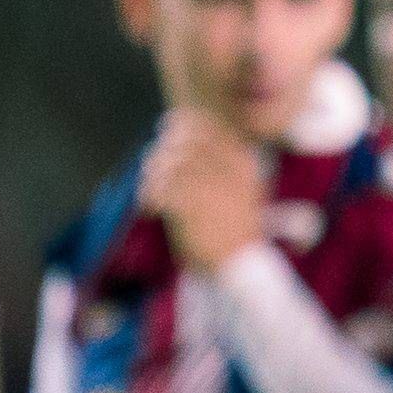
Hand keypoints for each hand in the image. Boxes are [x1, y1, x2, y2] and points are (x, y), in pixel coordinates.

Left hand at [141, 108, 272, 271]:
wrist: (240, 267)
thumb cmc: (234, 227)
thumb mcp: (237, 187)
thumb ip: (214, 159)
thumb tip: (177, 131)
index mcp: (243, 161)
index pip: (207, 128)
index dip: (182, 125)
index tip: (168, 129)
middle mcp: (229, 169)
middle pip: (183, 143)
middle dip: (163, 151)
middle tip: (153, 167)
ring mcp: (212, 187)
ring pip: (169, 165)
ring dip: (153, 175)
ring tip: (150, 189)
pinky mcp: (193, 207)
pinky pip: (161, 189)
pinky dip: (150, 195)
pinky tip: (149, 207)